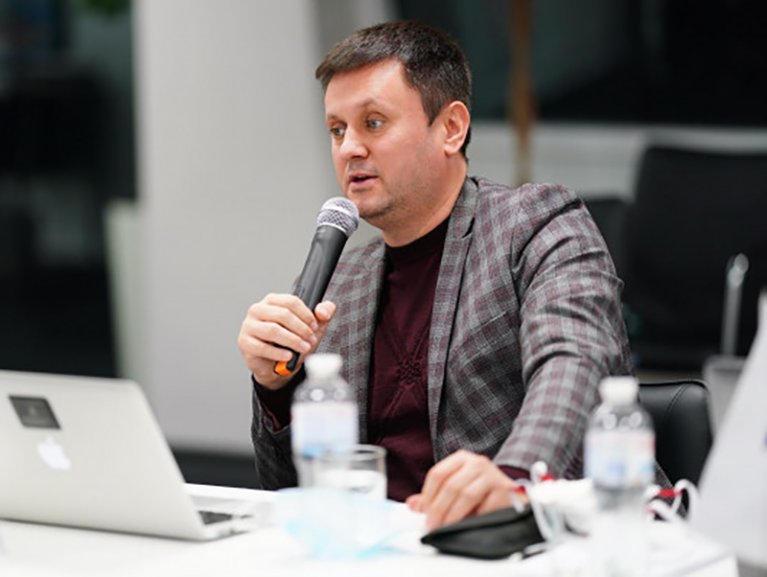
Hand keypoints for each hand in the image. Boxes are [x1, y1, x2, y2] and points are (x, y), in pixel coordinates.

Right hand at [237, 293, 335, 388]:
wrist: (276, 366)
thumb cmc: (290, 343)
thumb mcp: (310, 328)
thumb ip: (322, 314)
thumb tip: (323, 311)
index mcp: (272, 301)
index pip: (291, 301)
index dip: (306, 314)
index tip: (314, 326)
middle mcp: (258, 310)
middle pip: (283, 315)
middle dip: (301, 329)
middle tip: (310, 340)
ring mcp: (249, 326)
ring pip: (273, 330)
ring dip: (292, 340)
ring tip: (303, 348)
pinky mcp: (245, 342)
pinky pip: (262, 347)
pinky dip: (278, 353)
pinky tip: (289, 355)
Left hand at [406, 450, 520, 529]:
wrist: (511, 495)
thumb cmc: (479, 492)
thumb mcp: (455, 487)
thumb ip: (433, 496)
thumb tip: (411, 505)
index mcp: (461, 458)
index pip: (437, 474)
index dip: (428, 496)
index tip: (424, 513)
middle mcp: (477, 462)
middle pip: (450, 485)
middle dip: (438, 509)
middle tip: (432, 526)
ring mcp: (492, 475)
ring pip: (465, 495)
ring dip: (452, 516)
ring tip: (446, 527)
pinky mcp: (505, 491)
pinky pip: (484, 507)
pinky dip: (473, 519)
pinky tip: (468, 525)